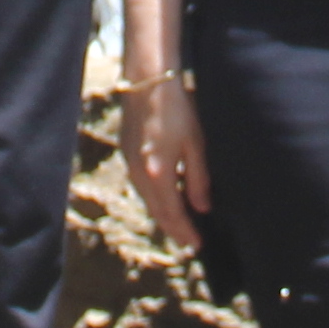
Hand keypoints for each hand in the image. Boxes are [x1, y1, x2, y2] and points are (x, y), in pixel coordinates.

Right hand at [123, 76, 210, 242]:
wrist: (148, 82)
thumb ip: (198, 179)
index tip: (198, 245)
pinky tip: (165, 196)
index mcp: (158, 173)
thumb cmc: (177, 110)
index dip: (186, 232)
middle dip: (174, 229)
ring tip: (179, 224)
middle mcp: (140, 173)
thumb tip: (202, 208)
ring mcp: (129, 163)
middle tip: (189, 242)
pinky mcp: (126, 152)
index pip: (173, 213)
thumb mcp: (196, 145)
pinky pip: (140, 185)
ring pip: (147, 199)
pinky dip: (154, 198)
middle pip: (157, 211)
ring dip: (163, 215)